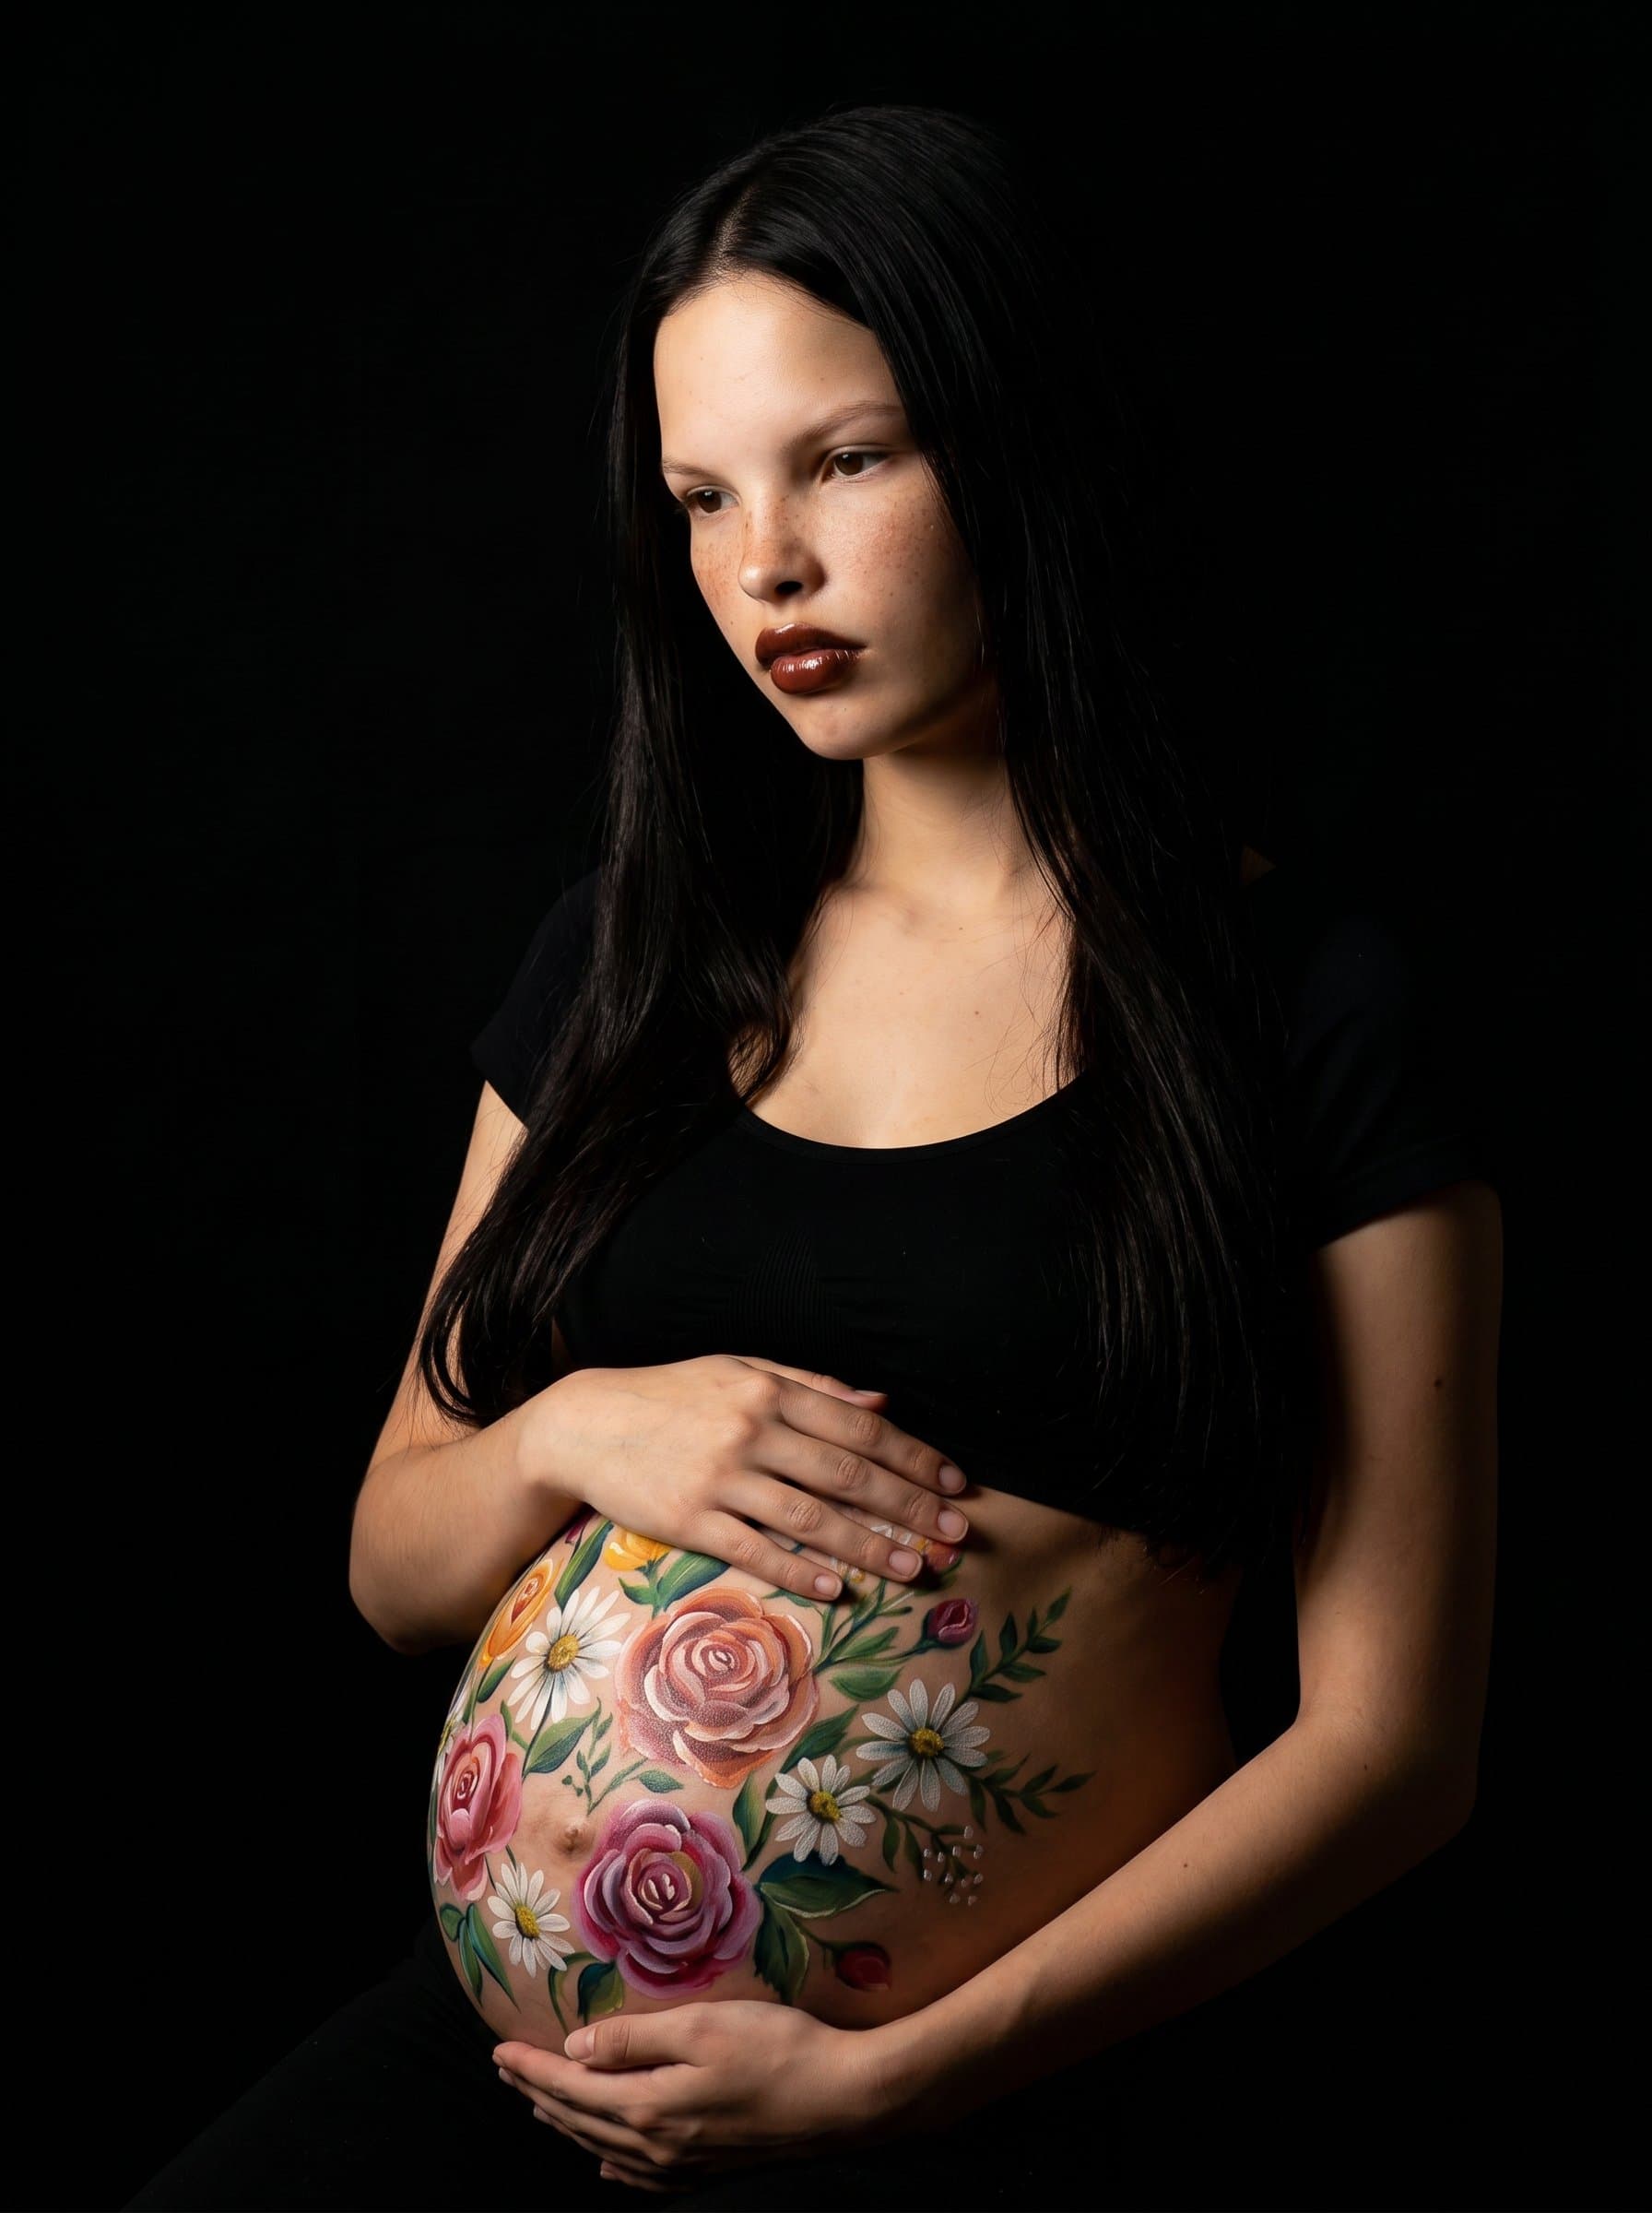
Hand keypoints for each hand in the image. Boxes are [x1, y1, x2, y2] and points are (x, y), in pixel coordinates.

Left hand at [493, 2002, 900, 2192]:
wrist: (844, 2100)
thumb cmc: (778, 2050)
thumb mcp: (701, 2026)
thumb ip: (634, 2039)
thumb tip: (575, 2048)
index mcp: (649, 2107)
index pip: (571, 2087)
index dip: (531, 2069)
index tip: (497, 2052)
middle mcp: (657, 2145)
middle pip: (581, 2119)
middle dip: (539, 2094)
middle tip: (507, 2071)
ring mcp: (683, 2163)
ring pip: (604, 2146)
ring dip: (568, 2123)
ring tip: (542, 2105)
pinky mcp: (709, 2167)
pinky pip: (640, 2173)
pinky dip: (611, 2159)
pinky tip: (607, 2159)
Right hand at [518, 1354, 969, 1602]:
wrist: (584, 1424)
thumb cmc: (670, 1395)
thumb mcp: (739, 1371)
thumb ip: (811, 1385)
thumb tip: (880, 1402)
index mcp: (770, 1391)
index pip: (860, 1427)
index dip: (914, 1456)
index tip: (954, 1484)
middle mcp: (752, 1431)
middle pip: (848, 1474)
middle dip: (909, 1507)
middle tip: (953, 1535)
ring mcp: (721, 1477)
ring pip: (811, 1518)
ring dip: (868, 1547)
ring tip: (911, 1569)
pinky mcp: (691, 1519)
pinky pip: (756, 1550)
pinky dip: (800, 1570)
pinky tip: (838, 1587)